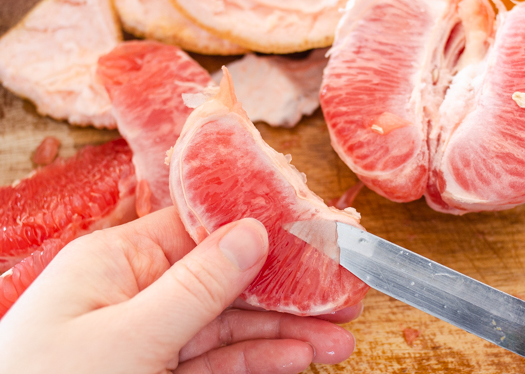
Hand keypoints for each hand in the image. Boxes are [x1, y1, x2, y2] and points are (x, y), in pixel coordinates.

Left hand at [0, 207, 359, 373]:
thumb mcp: (126, 338)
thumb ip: (194, 287)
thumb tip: (251, 231)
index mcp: (117, 261)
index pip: (199, 230)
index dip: (257, 229)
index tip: (309, 236)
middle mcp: (136, 292)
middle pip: (226, 282)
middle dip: (285, 292)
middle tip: (342, 297)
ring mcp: (150, 338)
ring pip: (229, 326)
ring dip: (284, 332)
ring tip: (338, 340)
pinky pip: (216, 360)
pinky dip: (257, 359)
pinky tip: (296, 358)